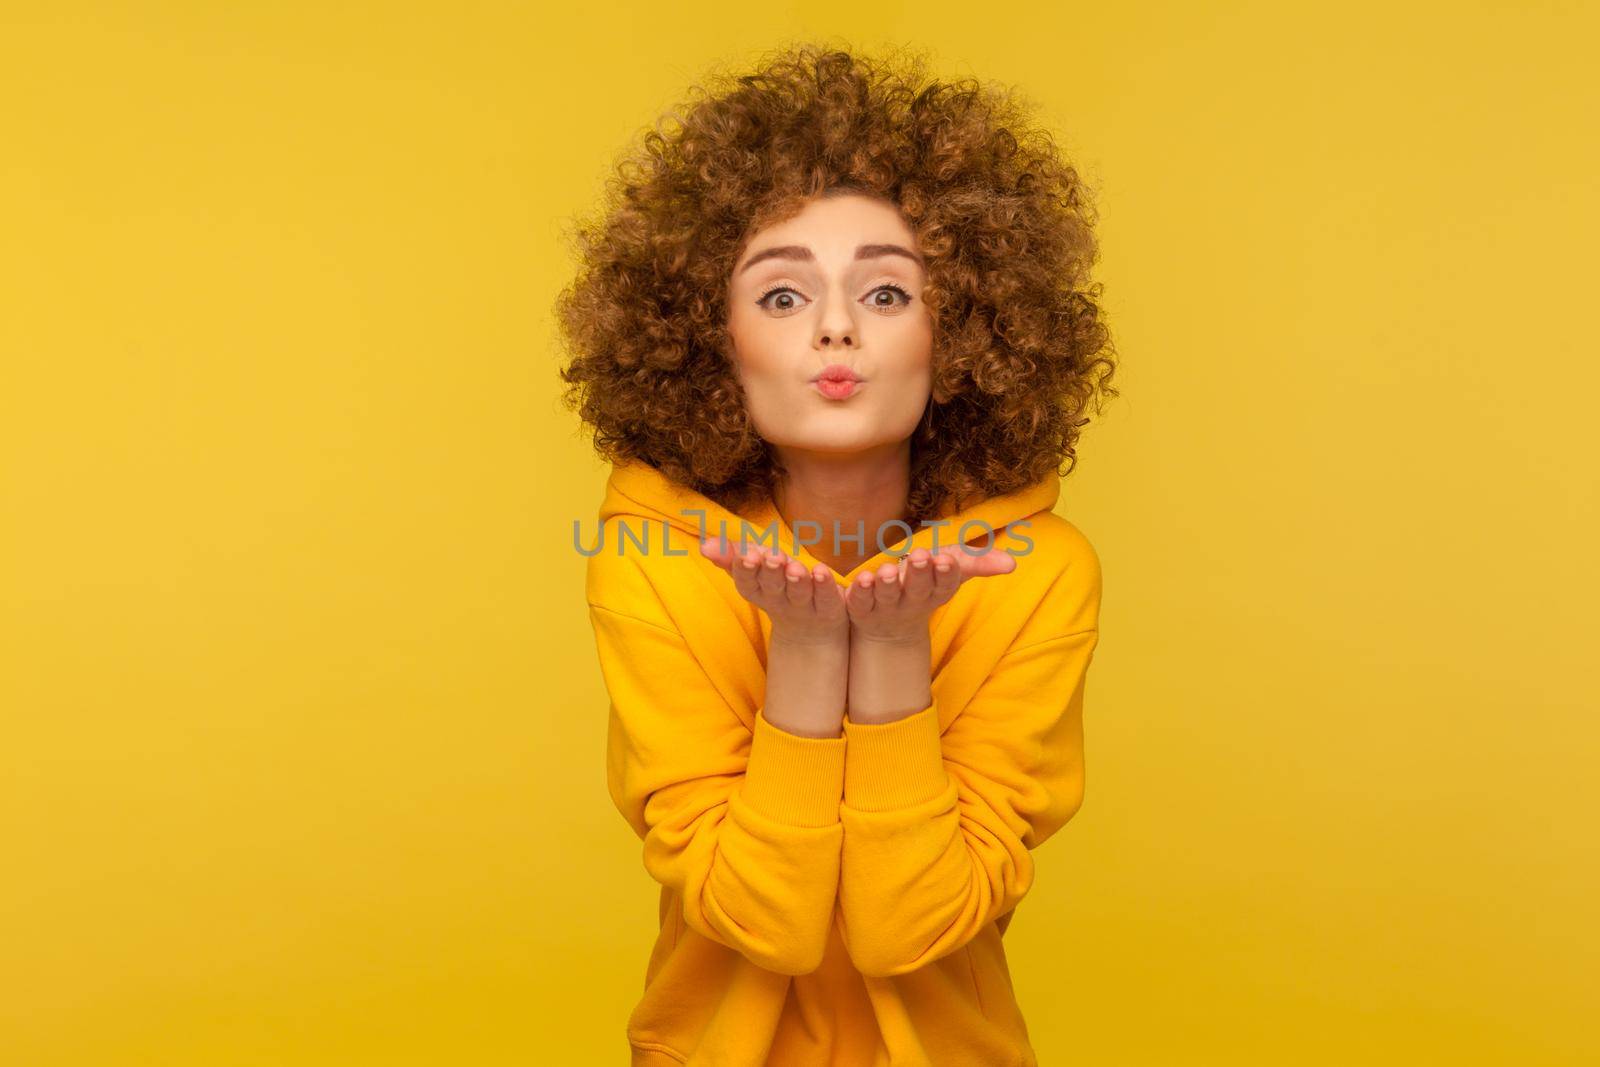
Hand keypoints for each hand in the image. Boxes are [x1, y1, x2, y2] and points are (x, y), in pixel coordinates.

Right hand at [699, 537, 848, 641]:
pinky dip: (826, 585)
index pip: (747, 582)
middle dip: (770, 572)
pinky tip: (822, 571)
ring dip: (797, 580)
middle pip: (773, 587)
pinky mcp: (829, 610)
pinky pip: (828, 598)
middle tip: (772, 557)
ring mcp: (805, 607)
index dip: (745, 570)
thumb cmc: (777, 590)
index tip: (746, 554)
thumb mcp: (752, 572)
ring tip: (796, 567)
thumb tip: (703, 545)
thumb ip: (730, 556)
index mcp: (759, 590)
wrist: (810, 633)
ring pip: (800, 593)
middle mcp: (780, 600)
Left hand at [845, 544, 1016, 641]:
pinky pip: (858, 602)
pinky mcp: (861, 609)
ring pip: (887, 597)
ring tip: (888, 571)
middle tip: (920, 557)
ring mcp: (886, 607)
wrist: (889, 626)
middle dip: (919, 574)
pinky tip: (861, 579)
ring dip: (888, 584)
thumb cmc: (926, 584)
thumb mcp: (953, 570)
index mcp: (936, 591)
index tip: (947, 560)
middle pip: (917, 590)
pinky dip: (859, 591)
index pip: (945, 585)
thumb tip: (1012, 563)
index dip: (946, 574)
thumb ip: (980, 562)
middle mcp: (912, 601)